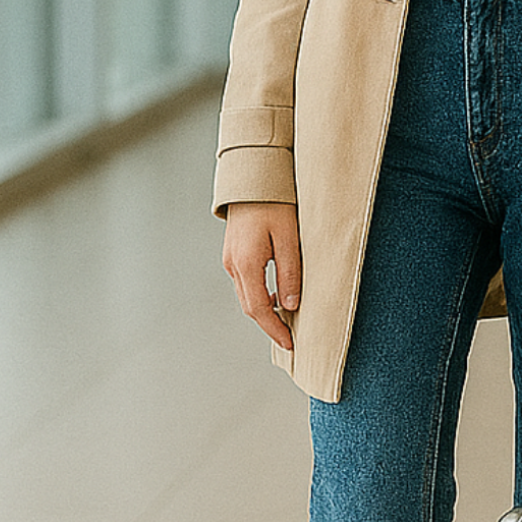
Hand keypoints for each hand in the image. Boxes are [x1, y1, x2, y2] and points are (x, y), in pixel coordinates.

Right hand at [222, 201, 302, 350]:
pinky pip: (246, 284)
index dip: (275, 329)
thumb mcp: (290, 239)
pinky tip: (277, 298)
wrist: (253, 177)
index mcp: (246, 263)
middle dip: (270, 325)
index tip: (290, 344)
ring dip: (265, 312)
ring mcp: (231, 259)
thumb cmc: (275, 203)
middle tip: (290, 338)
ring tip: (287, 322)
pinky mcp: (234, 254)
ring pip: (247, 296)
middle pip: (250, 307)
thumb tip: (290, 306)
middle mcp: (234, 264)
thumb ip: (290, 274)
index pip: (259, 309)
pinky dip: (260, 296)